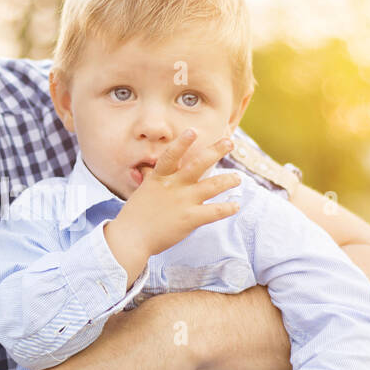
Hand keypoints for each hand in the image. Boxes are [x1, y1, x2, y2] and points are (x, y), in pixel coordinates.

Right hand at [105, 130, 241, 282]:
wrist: (131, 238)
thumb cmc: (135, 215)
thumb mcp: (144, 190)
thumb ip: (152, 178)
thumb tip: (147, 168)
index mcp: (160, 177)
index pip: (171, 155)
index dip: (182, 143)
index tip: (193, 131)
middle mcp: (174, 186)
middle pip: (198, 164)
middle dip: (215, 151)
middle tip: (230, 142)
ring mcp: (183, 201)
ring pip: (212, 186)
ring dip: (228, 180)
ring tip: (238, 178)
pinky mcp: (190, 218)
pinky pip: (215, 211)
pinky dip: (227, 208)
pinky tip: (235, 206)